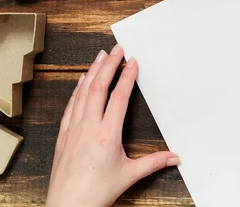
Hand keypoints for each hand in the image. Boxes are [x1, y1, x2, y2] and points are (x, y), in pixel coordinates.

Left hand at [46, 45, 179, 206]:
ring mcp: (74, 129)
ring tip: (100, 56)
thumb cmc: (97, 192)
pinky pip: (71, 106)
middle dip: (109, 65)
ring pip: (83, 93)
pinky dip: (77, 89)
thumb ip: (154, 163)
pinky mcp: (64, 135)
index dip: (127, 77)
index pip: (118, 97)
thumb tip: (175, 157)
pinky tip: (81, 81)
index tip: (132, 61)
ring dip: (92, 72)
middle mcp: (88, 127)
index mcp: (107, 134)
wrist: (68, 206)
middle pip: (98, 87)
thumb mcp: (130, 176)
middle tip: (116, 49)